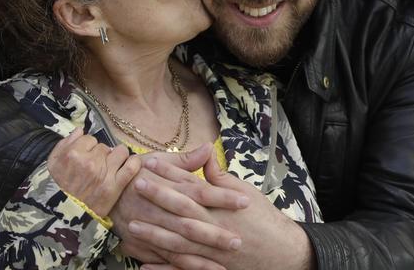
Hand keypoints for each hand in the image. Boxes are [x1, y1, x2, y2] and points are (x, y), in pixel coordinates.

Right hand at [47, 127, 140, 216]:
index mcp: (73, 154)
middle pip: (104, 146)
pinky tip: (131, 164)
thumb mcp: (52, 163)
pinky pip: (132, 166)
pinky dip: (134, 163)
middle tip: (97, 166)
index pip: (89, 139)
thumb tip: (80, 130)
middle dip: (101, 154)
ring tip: (112, 166)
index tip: (87, 156)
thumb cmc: (56, 189)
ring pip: (120, 151)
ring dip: (117, 157)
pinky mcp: (115, 186)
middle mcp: (90, 162)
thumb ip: (65, 143)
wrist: (62, 216)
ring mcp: (104, 174)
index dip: (88, 147)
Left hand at [131, 149, 314, 269]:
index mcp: (221, 205)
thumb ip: (222, 177)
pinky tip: (143, 265)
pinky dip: (163, 269)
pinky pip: (182, 269)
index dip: (170, 173)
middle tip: (135, 185)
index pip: (191, 185)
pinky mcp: (210, 267)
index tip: (150, 163)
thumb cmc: (263, 219)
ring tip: (132, 225)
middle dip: (157, 197)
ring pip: (177, 241)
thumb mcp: (246, 192)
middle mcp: (214, 226)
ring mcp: (210, 249)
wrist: (281, 252)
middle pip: (181, 209)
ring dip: (153, 234)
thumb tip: (206, 155)